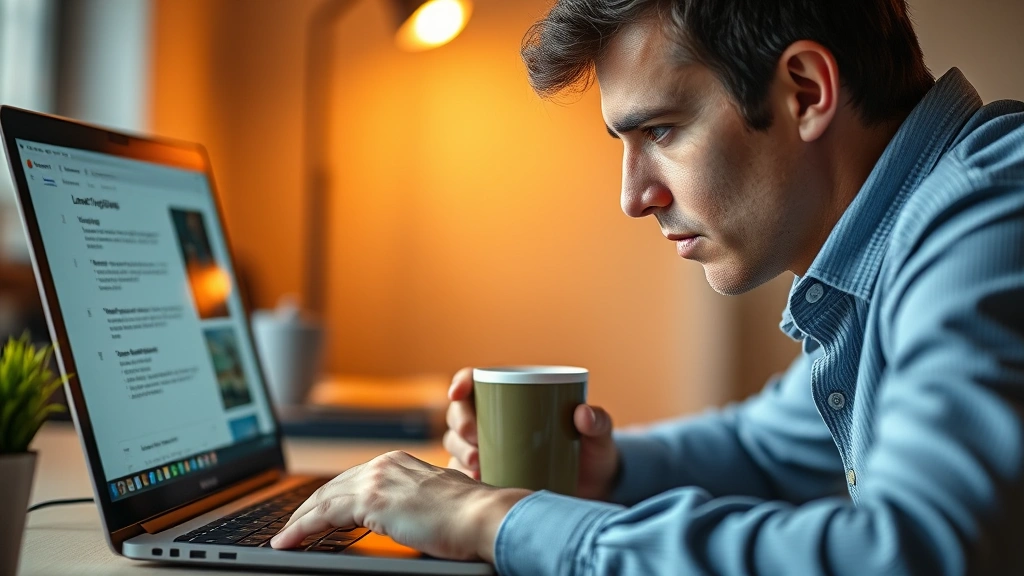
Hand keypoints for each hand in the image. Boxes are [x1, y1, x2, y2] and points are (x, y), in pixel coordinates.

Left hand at [270, 450, 529, 561]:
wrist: (484, 516)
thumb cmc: (471, 516)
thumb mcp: (436, 503)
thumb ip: (414, 505)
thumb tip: (408, 520)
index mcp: (400, 462)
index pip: (353, 479)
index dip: (330, 498)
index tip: (316, 514)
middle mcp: (385, 464)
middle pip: (332, 487)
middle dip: (308, 508)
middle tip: (290, 527)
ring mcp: (377, 480)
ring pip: (322, 499)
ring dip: (299, 520)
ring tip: (284, 538)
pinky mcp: (371, 501)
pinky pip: (323, 516)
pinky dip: (300, 529)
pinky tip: (287, 541)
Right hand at [444, 367, 620, 499]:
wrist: (594, 489)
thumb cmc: (594, 452)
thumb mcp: (600, 434)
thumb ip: (599, 421)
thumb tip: (583, 413)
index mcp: (514, 396)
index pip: (476, 380)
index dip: (461, 382)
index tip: (458, 393)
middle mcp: (494, 419)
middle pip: (460, 412)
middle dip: (460, 422)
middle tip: (475, 438)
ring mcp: (488, 448)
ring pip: (456, 442)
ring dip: (459, 450)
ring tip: (478, 462)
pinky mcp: (489, 475)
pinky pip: (463, 474)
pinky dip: (463, 477)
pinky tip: (474, 482)